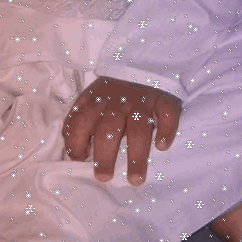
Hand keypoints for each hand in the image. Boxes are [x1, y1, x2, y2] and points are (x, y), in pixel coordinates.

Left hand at [62, 75, 181, 185]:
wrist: (144, 63)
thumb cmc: (113, 93)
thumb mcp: (91, 100)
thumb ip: (80, 123)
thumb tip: (75, 155)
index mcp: (95, 102)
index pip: (79, 122)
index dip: (75, 143)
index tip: (81, 160)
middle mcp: (117, 102)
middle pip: (108, 129)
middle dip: (104, 155)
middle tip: (104, 177)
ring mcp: (142, 102)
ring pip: (138, 128)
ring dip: (136, 155)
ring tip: (135, 178)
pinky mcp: (165, 100)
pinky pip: (166, 115)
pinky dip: (165, 130)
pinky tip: (162, 146)